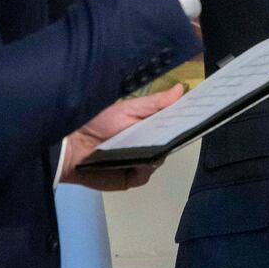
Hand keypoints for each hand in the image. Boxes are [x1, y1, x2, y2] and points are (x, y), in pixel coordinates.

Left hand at [61, 84, 184, 189]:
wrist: (70, 144)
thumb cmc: (97, 122)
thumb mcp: (128, 108)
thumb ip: (155, 103)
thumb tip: (181, 89)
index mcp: (147, 126)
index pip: (172, 123)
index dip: (184, 119)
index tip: (198, 113)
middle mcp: (147, 144)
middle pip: (169, 144)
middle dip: (176, 138)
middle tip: (183, 130)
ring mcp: (139, 162)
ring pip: (158, 160)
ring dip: (158, 154)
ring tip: (155, 146)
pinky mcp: (129, 178)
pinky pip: (144, 175)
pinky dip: (143, 169)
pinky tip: (141, 161)